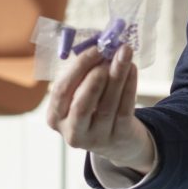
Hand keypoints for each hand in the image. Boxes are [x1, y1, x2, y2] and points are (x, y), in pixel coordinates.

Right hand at [47, 44, 155, 175]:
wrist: (118, 142)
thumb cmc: (93, 110)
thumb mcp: (79, 97)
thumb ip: (83, 75)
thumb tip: (101, 46)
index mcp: (55, 118)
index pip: (62, 91)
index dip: (78, 68)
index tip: (94, 49)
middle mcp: (72, 132)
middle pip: (81, 103)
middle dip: (95, 75)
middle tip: (108, 53)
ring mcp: (97, 138)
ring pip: (107, 105)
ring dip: (117, 75)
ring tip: (124, 53)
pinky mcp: (120, 136)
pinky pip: (125, 108)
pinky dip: (129, 85)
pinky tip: (132, 68)